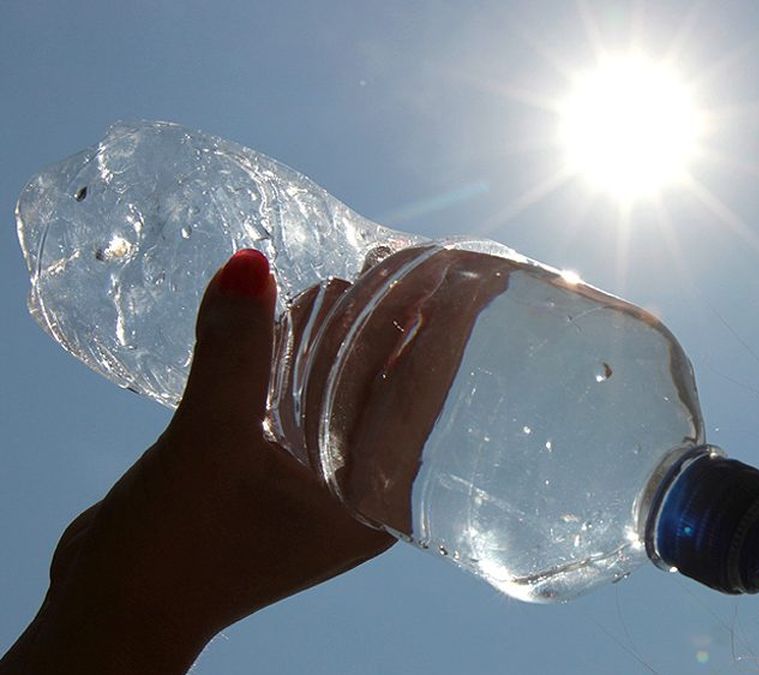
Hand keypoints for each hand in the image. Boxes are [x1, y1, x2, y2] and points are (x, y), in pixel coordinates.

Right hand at [1, 250, 395, 673]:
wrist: (109, 610)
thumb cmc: (170, 551)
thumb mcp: (207, 441)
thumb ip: (234, 353)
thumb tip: (251, 263)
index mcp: (372, 503)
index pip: (423, 403)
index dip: (437, 335)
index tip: (450, 272)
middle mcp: (359, 498)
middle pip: (394, 394)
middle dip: (393, 329)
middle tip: (396, 260)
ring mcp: (320, 491)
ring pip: (347, 398)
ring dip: (344, 343)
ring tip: (349, 277)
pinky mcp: (281, 481)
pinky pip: (306, 408)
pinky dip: (302, 365)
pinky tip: (296, 318)